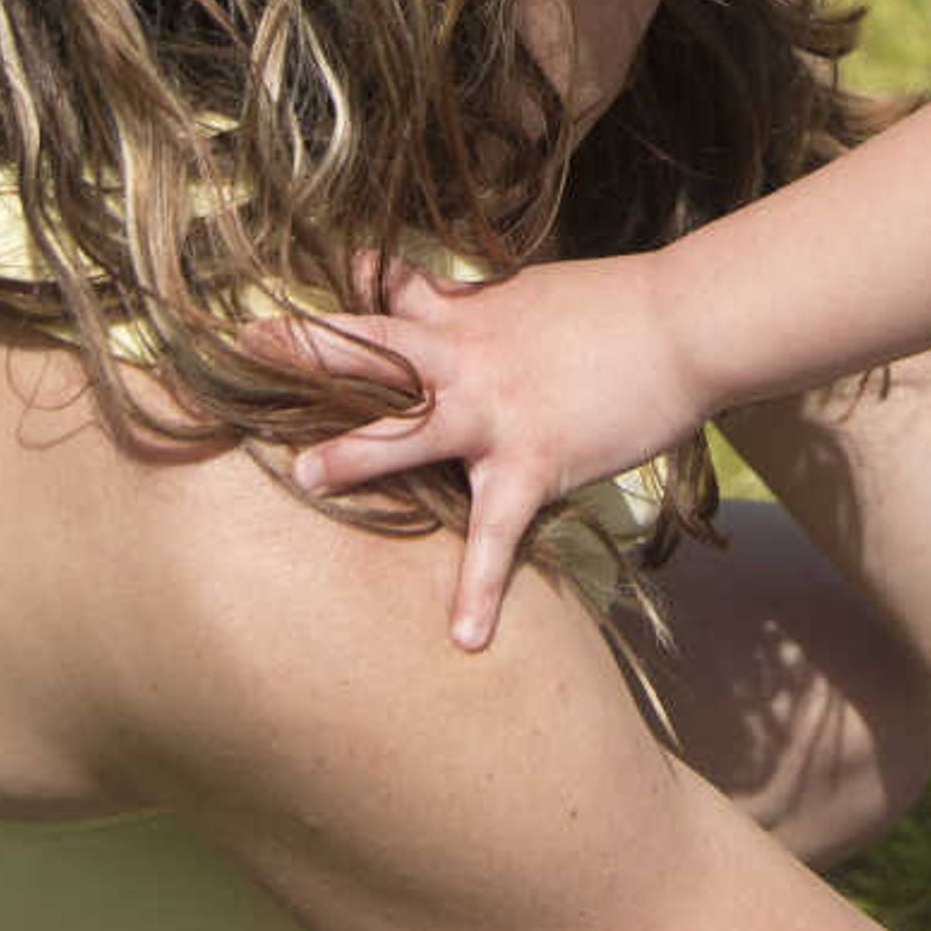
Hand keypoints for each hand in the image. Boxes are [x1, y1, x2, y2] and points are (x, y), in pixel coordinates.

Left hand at [277, 253, 710, 650]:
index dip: (332, 298)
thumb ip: (479, 307)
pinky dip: (483, 586)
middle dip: (307, 349)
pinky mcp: (536, 462)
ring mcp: (496, 413)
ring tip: (306, 477)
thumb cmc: (620, 305)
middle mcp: (467, 359)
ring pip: (411, 431)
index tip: (272, 301)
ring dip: (357, 454)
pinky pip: (500, 532)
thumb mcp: (534, 293)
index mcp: (466, 316)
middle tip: (244, 347)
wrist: (686, 323)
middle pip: (374, 350)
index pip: (386, 297)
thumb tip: (443, 302)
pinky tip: (465, 638)